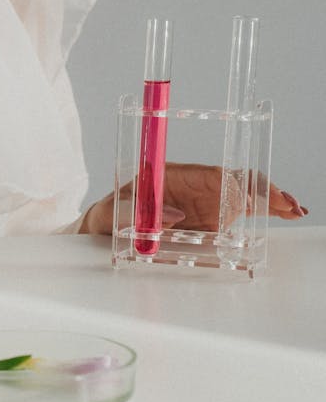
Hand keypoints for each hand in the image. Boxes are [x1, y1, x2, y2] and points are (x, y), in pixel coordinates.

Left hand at [78, 163, 307, 234]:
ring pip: (244, 196)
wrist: (106, 226)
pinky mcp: (208, 220)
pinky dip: (262, 211)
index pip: (212, 175)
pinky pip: (239, 213)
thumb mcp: (110, 211)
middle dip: (263, 190)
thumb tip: (172, 214)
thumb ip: (133, 210)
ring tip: (295, 209)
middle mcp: (194, 187)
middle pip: (235, 182)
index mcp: (172, 178)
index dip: (236, 183)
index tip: (253, 194)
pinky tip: (284, 213)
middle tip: (289, 204)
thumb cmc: (107, 214)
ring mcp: (203, 203)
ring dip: (270, 200)